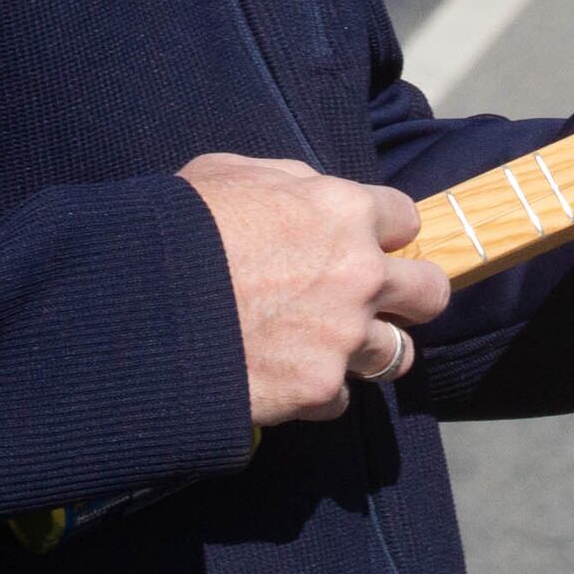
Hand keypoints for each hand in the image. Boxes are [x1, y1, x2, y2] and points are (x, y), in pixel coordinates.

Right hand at [179, 152, 451, 425]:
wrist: (143, 305)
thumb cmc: (180, 228)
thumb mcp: (231, 173)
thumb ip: (288, 183)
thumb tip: (306, 195)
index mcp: (345, 211)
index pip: (406, 219)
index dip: (383, 232)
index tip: (363, 243)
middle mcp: (361, 275)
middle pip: (431, 293)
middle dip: (410, 296)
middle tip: (375, 302)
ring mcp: (344, 337)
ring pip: (396, 355)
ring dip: (368, 351)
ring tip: (333, 349)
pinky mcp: (318, 389)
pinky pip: (339, 399)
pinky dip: (318, 393)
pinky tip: (287, 380)